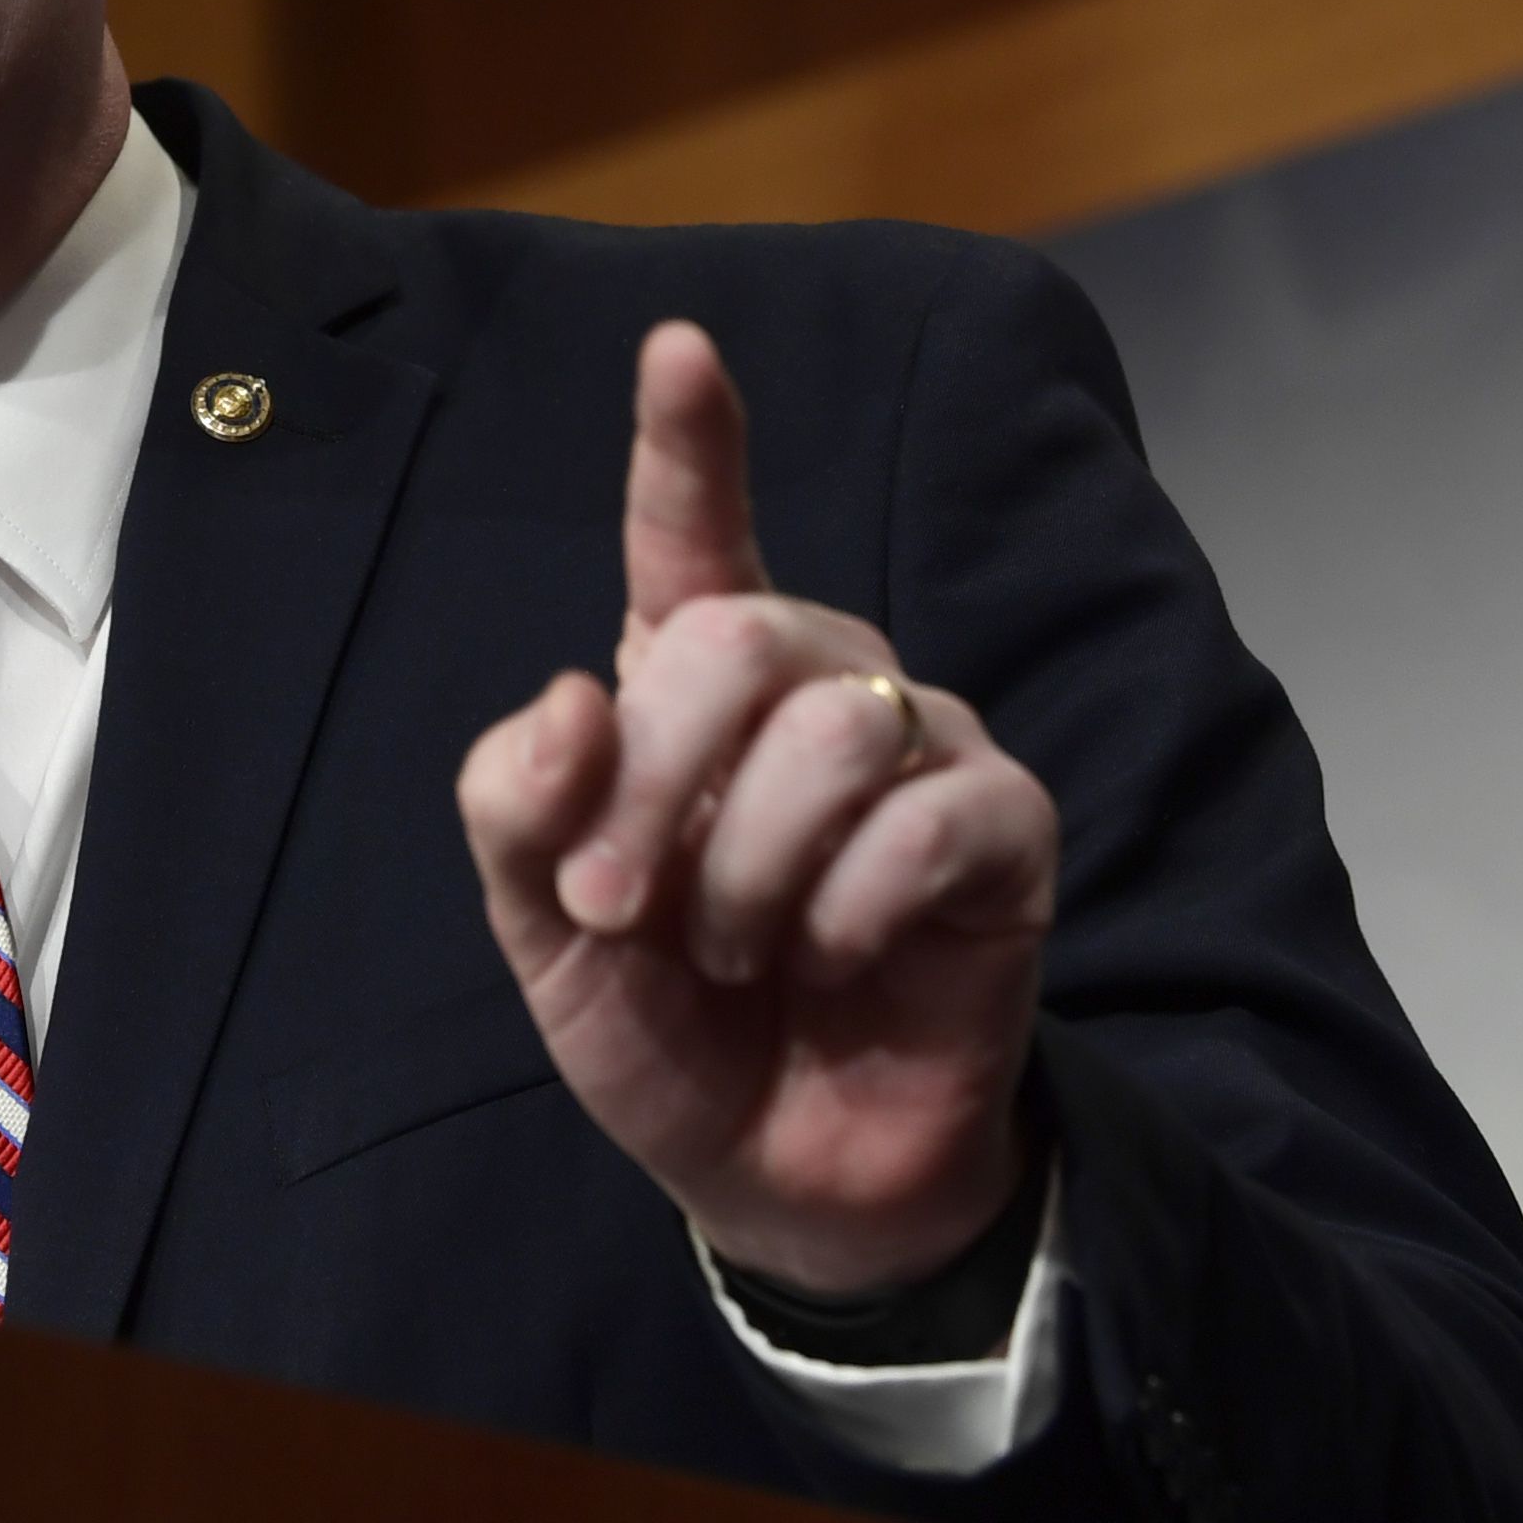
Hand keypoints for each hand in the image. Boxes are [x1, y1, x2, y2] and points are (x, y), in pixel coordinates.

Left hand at [456, 320, 1056, 1296]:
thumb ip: (518, 813)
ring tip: (737, 953)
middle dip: (655, 785)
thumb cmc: (668, 1031)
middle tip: (619, 905)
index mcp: (694, 689)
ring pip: (834, 727)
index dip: (688, 444)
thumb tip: (572, 695)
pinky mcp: (1004, 832)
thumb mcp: (546, 936)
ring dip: (749, 868)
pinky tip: (836, 960)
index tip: (677, 347)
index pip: (693, 538)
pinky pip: (930, 818)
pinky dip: (850, 905)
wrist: (785, 1175)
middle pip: (738, 637)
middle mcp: (816, 687)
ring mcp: (921, 748)